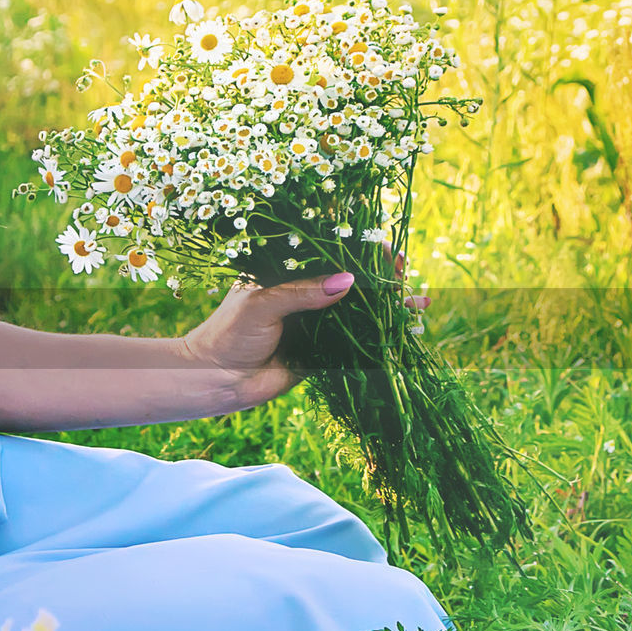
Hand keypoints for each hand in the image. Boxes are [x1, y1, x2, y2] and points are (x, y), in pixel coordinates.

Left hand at [178, 249, 432, 410]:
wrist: (214, 381)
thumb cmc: (228, 335)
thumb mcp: (261, 305)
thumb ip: (301, 293)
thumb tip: (348, 281)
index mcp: (286, 274)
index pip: (328, 252)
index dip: (357, 249)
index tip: (382, 250)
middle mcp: (304, 296)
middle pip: (350, 281)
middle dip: (380, 277)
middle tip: (404, 273)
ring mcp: (316, 324)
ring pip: (359, 311)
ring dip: (388, 306)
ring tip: (418, 301)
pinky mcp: (323, 353)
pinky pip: (357, 342)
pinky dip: (382, 336)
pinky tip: (408, 329)